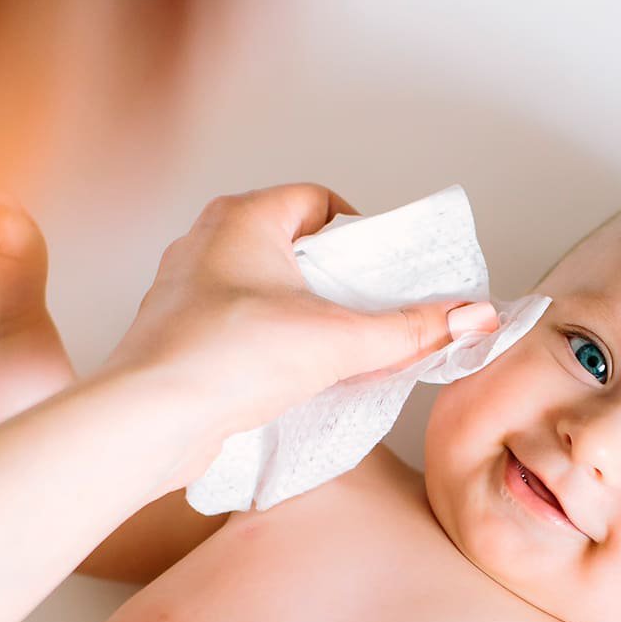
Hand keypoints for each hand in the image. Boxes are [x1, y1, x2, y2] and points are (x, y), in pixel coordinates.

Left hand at [105, 183, 497, 441]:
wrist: (151, 419)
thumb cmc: (223, 359)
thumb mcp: (338, 341)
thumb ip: (410, 330)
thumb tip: (470, 317)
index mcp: (242, 218)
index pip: (318, 202)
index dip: (359, 233)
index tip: (387, 271)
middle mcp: (207, 242)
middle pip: (293, 245)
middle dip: (336, 279)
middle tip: (371, 312)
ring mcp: (187, 288)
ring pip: (264, 286)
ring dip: (303, 313)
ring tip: (337, 349)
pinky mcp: (178, 333)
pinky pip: (238, 323)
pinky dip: (270, 341)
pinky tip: (293, 376)